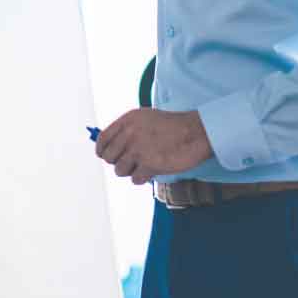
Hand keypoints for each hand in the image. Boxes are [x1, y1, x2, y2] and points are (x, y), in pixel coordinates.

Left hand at [96, 108, 212, 184]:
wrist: (195, 132)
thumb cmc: (172, 126)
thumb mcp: (145, 118)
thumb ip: (127, 129)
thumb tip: (110, 144)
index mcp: (127, 120)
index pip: (102, 139)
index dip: (102, 150)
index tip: (105, 156)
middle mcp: (129, 133)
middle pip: (109, 157)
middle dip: (118, 162)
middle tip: (131, 162)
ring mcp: (138, 149)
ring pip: (119, 170)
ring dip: (130, 171)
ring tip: (143, 165)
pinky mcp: (149, 164)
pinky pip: (134, 179)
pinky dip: (142, 178)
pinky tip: (151, 171)